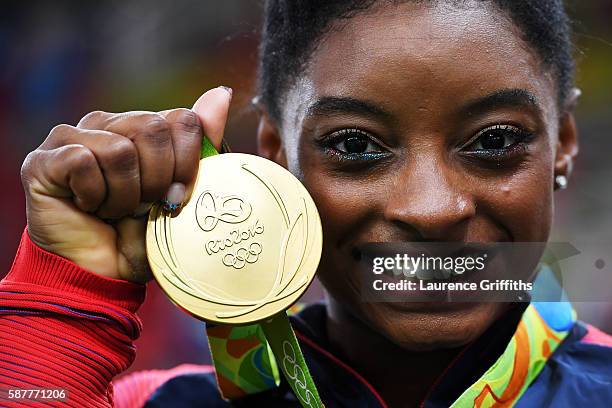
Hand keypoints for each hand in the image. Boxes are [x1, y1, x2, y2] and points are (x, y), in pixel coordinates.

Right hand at [20, 87, 231, 282]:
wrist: (101, 275)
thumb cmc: (141, 235)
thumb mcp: (181, 192)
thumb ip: (200, 143)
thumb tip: (222, 93)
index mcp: (144, 128)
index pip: (183, 120)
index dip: (187, 164)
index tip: (177, 196)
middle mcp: (108, 124)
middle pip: (154, 128)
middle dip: (158, 181)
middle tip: (144, 206)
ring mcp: (73, 137)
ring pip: (121, 150)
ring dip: (125, 196)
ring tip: (115, 210)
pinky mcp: (44, 158)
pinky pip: (84, 162)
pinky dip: (95, 196)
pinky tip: (88, 207)